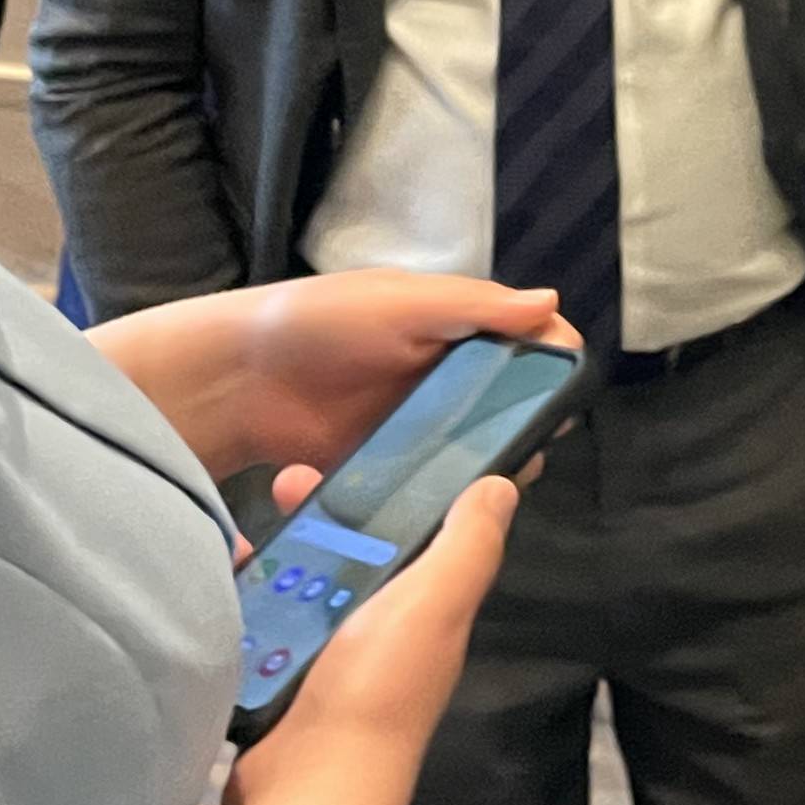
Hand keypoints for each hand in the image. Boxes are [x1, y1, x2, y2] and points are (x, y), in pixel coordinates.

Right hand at [222, 467, 518, 804]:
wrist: (306, 790)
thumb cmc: (377, 694)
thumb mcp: (435, 605)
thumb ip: (467, 545)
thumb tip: (502, 485)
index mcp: (427, 612)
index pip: (417, 534)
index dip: (395, 491)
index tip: (362, 453)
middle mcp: (383, 635)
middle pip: (349, 552)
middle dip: (318, 514)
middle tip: (285, 483)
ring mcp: (329, 661)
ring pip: (299, 583)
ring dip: (275, 554)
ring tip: (249, 532)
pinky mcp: (281, 682)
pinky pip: (261, 621)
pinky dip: (244, 594)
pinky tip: (226, 572)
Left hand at [225, 268, 573, 473]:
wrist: (239, 381)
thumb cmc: (320, 322)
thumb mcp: (400, 302)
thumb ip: (475, 306)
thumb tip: (554, 302)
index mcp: (455, 324)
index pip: (530, 339)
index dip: (555, 360)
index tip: (565, 388)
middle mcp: (447, 374)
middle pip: (518, 402)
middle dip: (533, 422)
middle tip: (527, 442)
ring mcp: (422, 425)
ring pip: (483, 448)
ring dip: (496, 462)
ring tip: (490, 476)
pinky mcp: (394, 467)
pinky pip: (437, 484)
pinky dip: (451, 493)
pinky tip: (455, 502)